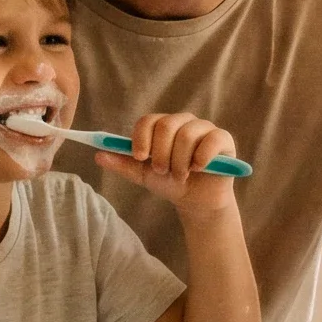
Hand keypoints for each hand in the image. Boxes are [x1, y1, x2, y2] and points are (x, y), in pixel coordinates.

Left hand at [96, 111, 239, 220]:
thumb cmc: (169, 182)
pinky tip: (198, 169)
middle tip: (162, 171)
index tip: (140, 157)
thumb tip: (98, 155)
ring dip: (179, 161)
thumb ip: (122, 164)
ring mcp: (205, 128)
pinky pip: (212, 140)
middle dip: (161, 153)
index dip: (141, 138)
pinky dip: (201, 157)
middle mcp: (184, 122)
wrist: (196, 200)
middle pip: (167, 125)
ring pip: (188, 135)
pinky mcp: (223, 139)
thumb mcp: (142, 175)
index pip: (148, 121)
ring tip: (180, 176)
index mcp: (163, 125)